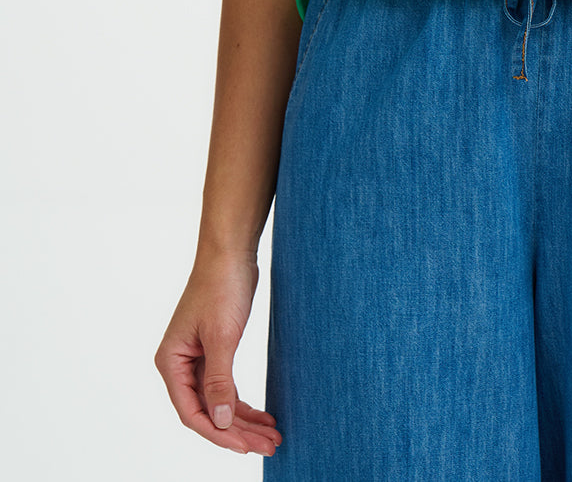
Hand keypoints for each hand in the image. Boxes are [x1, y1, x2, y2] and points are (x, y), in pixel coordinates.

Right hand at [154, 250, 281, 456]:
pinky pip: (225, 387)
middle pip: (207, 412)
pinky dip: (243, 403)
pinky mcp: (214, 351)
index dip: (219, 433)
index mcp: (171, 362)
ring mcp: (196, 359)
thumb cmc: (221, 286)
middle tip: (270, 445)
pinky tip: (263, 415)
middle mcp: (179, 364)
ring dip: (244, 420)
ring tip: (273, 435)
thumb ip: (219, 382)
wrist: (231, 251)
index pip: (192, 413)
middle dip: (238, 431)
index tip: (247, 446)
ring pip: (219, 402)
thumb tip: (220, 422)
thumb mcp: (222, 337)